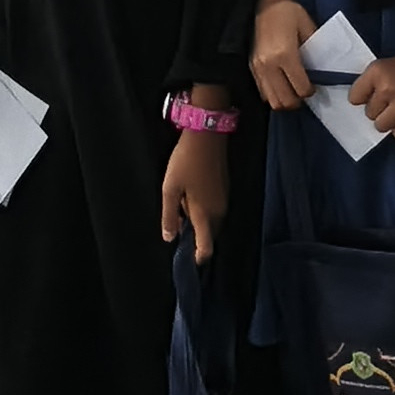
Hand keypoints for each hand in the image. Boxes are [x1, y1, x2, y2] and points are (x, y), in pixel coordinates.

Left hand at [160, 122, 229, 260]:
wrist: (207, 134)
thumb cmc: (185, 162)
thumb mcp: (170, 189)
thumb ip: (169, 216)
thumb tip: (169, 238)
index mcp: (205, 215)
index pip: (206, 248)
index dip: (197, 258)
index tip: (186, 259)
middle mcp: (219, 212)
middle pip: (208, 236)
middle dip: (194, 236)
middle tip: (176, 222)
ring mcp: (224, 200)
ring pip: (211, 222)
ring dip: (197, 221)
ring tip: (180, 204)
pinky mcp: (225, 190)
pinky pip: (214, 210)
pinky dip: (202, 210)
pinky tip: (189, 194)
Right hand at [249, 0, 313, 114]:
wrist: (264, 2)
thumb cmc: (288, 12)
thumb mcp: (307, 26)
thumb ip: (317, 49)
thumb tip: (324, 71)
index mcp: (285, 54)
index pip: (300, 88)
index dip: (311, 91)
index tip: (315, 86)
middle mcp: (268, 65)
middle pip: (285, 101)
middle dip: (298, 101)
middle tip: (304, 92)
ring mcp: (257, 68)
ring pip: (272, 101)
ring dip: (285, 101)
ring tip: (293, 91)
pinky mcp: (251, 67)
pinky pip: (263, 93)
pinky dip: (274, 95)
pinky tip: (281, 85)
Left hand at [352, 28, 394, 140]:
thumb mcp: (387, 66)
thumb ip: (374, 83)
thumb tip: (365, 102)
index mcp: (376, 72)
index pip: (354, 97)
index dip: (363, 97)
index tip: (371, 96)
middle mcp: (386, 89)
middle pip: (369, 113)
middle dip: (378, 108)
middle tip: (390, 100)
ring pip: (380, 125)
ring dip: (388, 120)